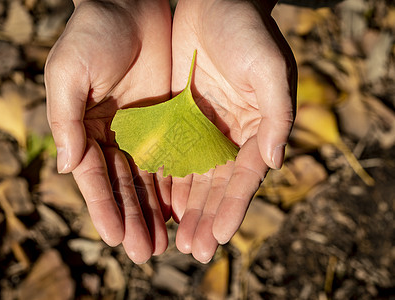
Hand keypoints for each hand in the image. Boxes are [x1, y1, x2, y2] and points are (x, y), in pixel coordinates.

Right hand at [44, 0, 171, 262]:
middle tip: (143, 253)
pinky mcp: (168, 121)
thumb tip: (68, 167)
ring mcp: (141, 130)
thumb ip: (66, 119)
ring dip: (153, 211)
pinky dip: (174, 184)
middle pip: (123, 185)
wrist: (133, 4)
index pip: (94, 175)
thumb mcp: (70, 71)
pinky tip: (180, 209)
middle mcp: (112, 135)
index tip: (114, 237)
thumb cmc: (94, 32)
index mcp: (84, 127)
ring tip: (162, 243)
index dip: (103, 207)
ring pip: (148, 179)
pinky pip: (172, 157)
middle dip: (132, 219)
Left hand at [170, 0, 296, 262]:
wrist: (212, 2)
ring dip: (180, 208)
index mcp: (254, 129)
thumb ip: (277, 114)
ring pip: (189, 177)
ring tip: (170, 240)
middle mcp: (227, 135)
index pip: (243, 177)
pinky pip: (166, 154)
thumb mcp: (270, 68)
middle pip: (214, 185)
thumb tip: (274, 160)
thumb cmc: (248, 31)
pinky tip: (153, 204)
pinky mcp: (173, 119)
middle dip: (203, 217)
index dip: (232, 207)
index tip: (218, 236)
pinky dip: (161, 180)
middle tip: (191, 251)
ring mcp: (199, 129)